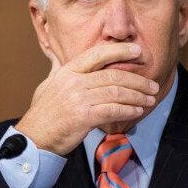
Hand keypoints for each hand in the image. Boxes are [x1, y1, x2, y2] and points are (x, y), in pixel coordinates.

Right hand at [14, 43, 158, 155]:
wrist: (35, 137)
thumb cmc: (43, 112)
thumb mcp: (47, 84)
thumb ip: (56, 68)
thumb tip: (56, 54)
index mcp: (68, 71)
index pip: (98, 54)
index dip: (120, 50)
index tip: (137, 51)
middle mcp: (74, 82)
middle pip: (113, 75)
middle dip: (137, 80)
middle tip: (151, 85)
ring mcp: (79, 99)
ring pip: (117, 93)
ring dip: (137, 96)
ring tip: (149, 99)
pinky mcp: (84, 117)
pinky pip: (113, 110)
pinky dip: (128, 110)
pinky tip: (137, 111)